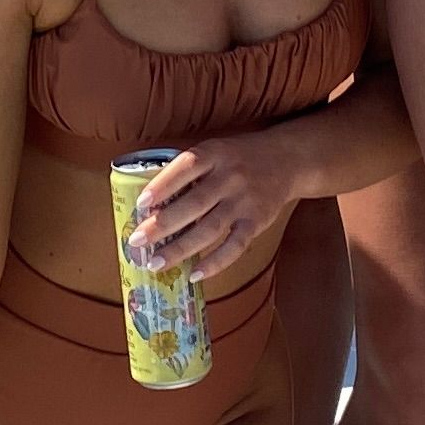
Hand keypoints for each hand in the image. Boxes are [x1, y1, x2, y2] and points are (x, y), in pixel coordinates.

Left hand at [121, 130, 312, 274]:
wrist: (286, 160)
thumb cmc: (239, 158)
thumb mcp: (215, 150)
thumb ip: (190, 170)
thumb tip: (152, 203)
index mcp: (214, 154)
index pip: (185, 168)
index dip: (162, 186)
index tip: (140, 204)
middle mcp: (229, 177)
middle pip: (193, 204)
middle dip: (162, 225)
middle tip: (137, 242)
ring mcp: (244, 201)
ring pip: (209, 229)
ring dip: (180, 249)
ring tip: (156, 263)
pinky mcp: (257, 222)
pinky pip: (234, 246)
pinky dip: (214, 262)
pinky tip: (194, 274)